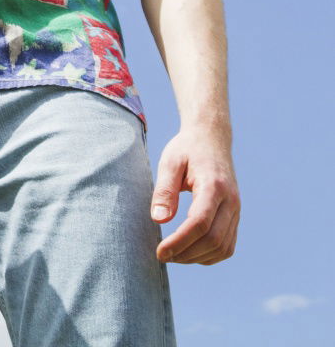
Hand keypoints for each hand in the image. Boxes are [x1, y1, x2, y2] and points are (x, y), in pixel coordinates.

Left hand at [150, 127, 240, 265]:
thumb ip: (165, 190)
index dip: (179, 242)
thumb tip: (159, 221)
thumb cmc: (187, 149)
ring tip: (174, 255)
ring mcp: (236, 210)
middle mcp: (231, 200)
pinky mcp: (236, 216)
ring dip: (197, 258)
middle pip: (213, 240)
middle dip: (186, 254)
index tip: (160, 252)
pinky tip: (190, 252)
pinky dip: (209, 256)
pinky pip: (227, 246)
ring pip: (222, 248)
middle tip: (162, 255)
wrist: (212, 138)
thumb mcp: (170, 162)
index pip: (200, 223)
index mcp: (214, 185)